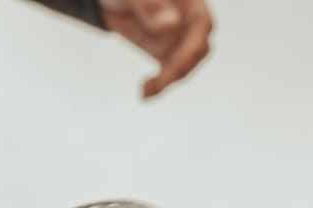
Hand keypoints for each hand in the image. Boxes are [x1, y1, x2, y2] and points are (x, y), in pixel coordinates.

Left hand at [99, 0, 213, 98]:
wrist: (111, 1)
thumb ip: (153, 6)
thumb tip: (172, 26)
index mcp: (189, 1)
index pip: (202, 25)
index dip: (193, 46)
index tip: (176, 62)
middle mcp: (187, 21)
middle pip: (199, 49)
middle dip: (182, 68)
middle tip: (160, 81)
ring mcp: (177, 38)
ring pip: (185, 64)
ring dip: (169, 81)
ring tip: (146, 91)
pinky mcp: (164, 52)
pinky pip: (169, 71)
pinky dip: (159, 85)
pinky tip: (144, 93)